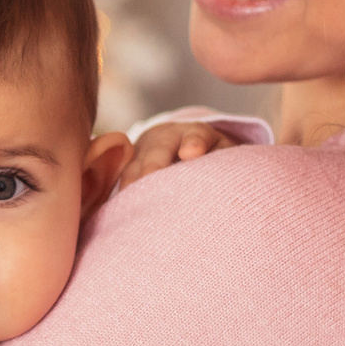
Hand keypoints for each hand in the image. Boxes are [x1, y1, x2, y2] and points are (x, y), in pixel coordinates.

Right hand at [113, 122, 247, 191]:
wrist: (178, 144)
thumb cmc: (209, 156)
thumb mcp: (222, 153)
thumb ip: (224, 162)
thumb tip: (224, 184)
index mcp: (195, 134)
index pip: (196, 135)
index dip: (194, 143)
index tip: (191, 153)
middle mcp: (164, 139)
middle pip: (158, 149)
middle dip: (154, 164)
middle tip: (151, 177)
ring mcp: (142, 152)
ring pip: (134, 165)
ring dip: (132, 182)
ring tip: (131, 202)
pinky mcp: (127, 167)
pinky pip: (120, 180)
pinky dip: (120, 194)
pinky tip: (120, 211)